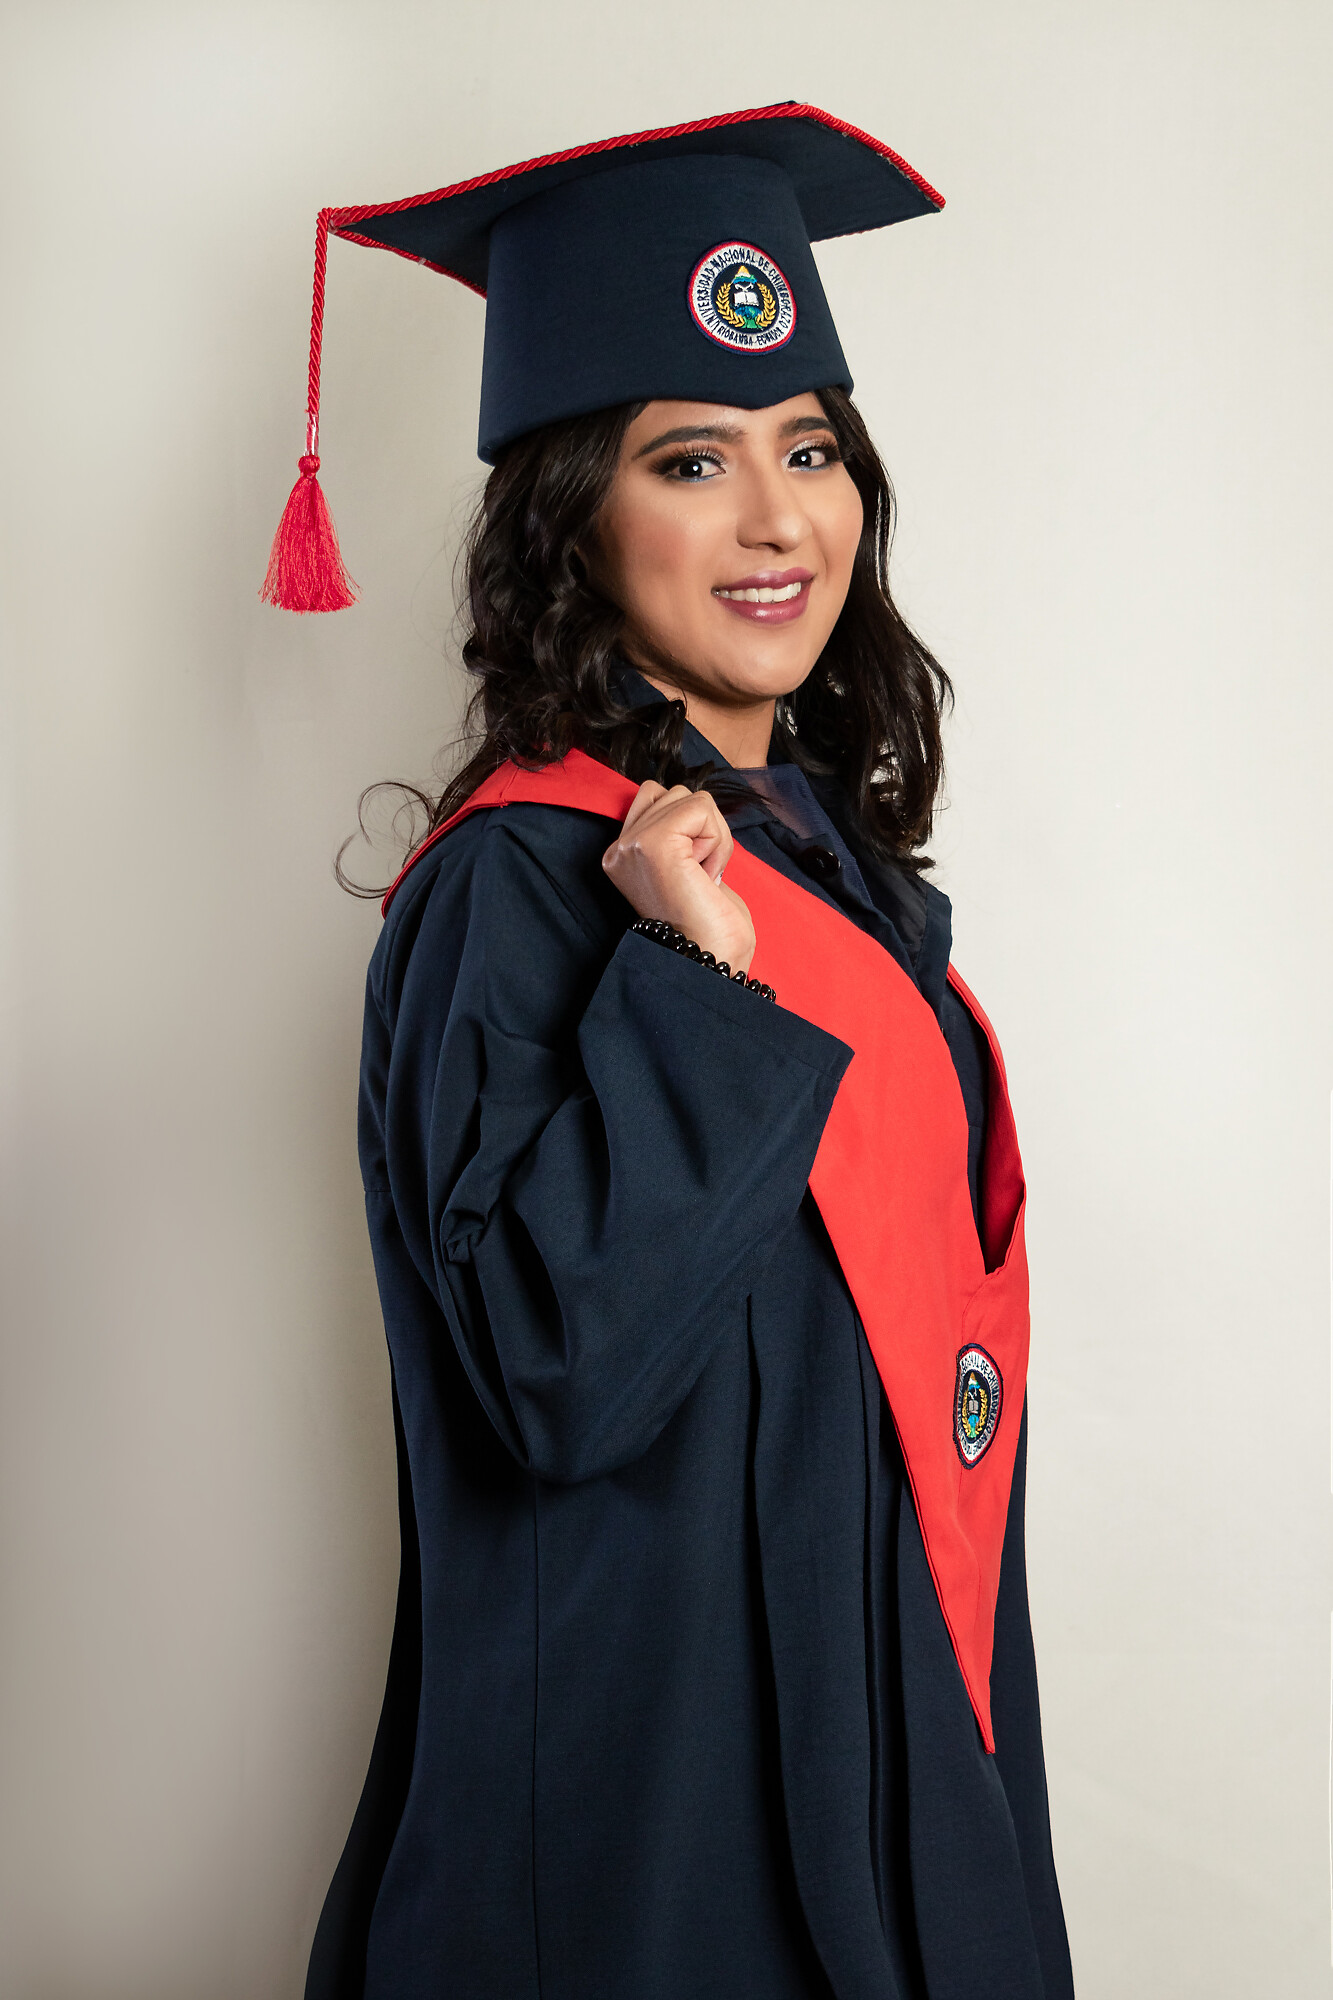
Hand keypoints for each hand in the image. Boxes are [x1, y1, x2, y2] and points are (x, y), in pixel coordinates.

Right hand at [602, 782, 756, 975]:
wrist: (712, 963)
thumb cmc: (709, 926)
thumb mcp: (686, 866)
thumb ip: (679, 833)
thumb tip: (696, 804)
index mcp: (622, 855)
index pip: (655, 795)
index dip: (690, 828)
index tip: (693, 873)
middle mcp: (619, 849)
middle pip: (673, 793)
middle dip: (702, 829)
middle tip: (700, 876)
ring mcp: (632, 845)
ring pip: (690, 798)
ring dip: (713, 836)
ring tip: (702, 876)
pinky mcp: (653, 844)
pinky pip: (701, 808)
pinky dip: (717, 840)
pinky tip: (707, 874)